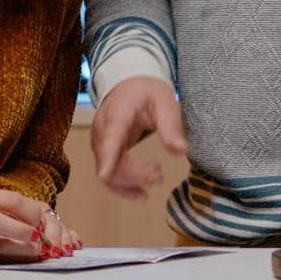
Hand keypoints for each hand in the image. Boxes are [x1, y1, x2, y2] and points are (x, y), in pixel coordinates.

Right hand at [91, 75, 186, 200]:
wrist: (130, 85)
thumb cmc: (147, 92)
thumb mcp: (164, 101)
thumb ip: (170, 125)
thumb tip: (180, 150)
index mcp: (118, 113)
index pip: (110, 136)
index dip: (107, 157)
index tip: (104, 175)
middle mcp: (103, 129)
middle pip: (110, 161)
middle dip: (135, 174)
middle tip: (159, 173)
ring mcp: (100, 141)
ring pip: (108, 171)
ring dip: (132, 181)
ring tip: (157, 175)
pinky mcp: (103, 150)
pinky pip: (108, 174)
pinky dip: (123, 187)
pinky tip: (140, 194)